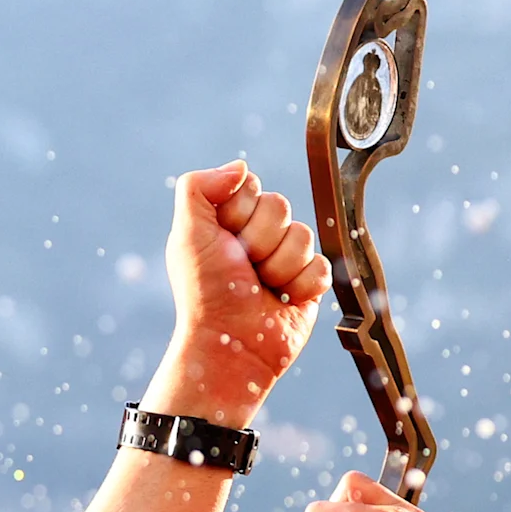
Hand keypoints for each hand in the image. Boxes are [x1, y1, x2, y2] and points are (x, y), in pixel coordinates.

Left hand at [147, 161, 326, 425]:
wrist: (230, 345)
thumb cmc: (205, 292)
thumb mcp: (188, 234)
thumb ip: (199, 187)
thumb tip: (240, 166)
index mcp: (227, 220)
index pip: (251, 186)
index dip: (238, 212)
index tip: (222, 239)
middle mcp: (257, 235)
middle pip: (280, 206)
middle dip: (258, 241)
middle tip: (241, 268)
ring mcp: (285, 258)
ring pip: (303, 235)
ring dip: (278, 266)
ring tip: (260, 287)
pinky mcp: (309, 283)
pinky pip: (322, 265)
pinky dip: (301, 286)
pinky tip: (282, 300)